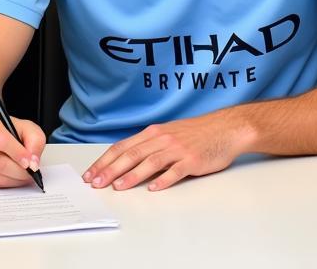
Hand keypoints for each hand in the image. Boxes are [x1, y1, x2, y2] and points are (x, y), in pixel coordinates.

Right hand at [0, 111, 44, 187]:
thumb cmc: (9, 131)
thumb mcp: (27, 127)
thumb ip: (35, 141)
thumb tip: (33, 162)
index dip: (16, 153)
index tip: (29, 162)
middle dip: (19, 171)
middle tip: (31, 171)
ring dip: (14, 179)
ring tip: (24, 174)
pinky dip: (6, 184)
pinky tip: (12, 176)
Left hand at [82, 110, 253, 191]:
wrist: (225, 129)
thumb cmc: (197, 133)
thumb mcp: (169, 134)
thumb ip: (150, 145)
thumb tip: (126, 162)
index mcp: (154, 132)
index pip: (123, 146)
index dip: (105, 160)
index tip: (91, 173)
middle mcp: (162, 139)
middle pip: (132, 154)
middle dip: (111, 169)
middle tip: (96, 183)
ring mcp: (177, 149)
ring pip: (149, 162)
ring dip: (131, 175)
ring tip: (117, 187)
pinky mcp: (192, 160)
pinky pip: (175, 171)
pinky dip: (163, 180)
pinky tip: (153, 188)